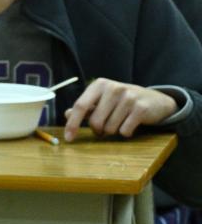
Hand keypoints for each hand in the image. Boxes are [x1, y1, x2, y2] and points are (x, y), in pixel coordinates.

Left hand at [63, 79, 178, 141]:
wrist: (155, 101)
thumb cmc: (122, 102)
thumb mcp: (103, 100)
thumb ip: (85, 108)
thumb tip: (67, 114)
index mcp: (99, 84)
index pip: (80, 106)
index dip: (72, 124)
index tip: (68, 138)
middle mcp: (113, 88)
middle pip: (95, 121)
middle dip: (98, 130)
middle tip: (105, 128)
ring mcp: (128, 97)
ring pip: (110, 128)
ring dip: (113, 131)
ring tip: (120, 122)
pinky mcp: (141, 108)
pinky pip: (125, 131)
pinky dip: (126, 132)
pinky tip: (131, 124)